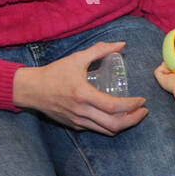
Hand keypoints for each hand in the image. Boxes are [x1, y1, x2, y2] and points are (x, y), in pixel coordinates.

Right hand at [12, 41, 147, 134]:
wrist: (31, 89)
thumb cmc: (54, 72)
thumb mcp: (77, 58)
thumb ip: (100, 50)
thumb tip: (121, 44)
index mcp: (83, 95)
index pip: (114, 106)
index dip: (132, 105)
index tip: (142, 100)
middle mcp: (81, 111)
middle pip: (114, 125)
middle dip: (133, 120)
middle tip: (143, 111)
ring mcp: (77, 121)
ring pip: (106, 131)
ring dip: (124, 125)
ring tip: (134, 115)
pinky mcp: (74, 125)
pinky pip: (96, 129)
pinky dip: (109, 125)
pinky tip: (116, 116)